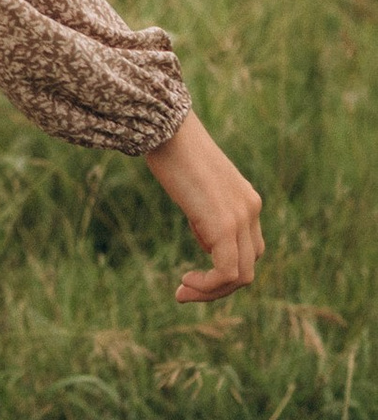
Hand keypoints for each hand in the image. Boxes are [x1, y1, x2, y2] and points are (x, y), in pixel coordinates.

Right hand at [144, 108, 263, 301]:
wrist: (167, 128)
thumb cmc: (172, 149)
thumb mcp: (196, 187)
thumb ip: (207, 213)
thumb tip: (207, 241)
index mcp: (246, 201)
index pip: (248, 249)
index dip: (222, 268)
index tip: (190, 272)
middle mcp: (251, 210)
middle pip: (248, 267)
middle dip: (218, 287)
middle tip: (185, 291)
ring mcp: (242, 218)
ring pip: (242, 276)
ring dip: (212, 291)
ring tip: (183, 291)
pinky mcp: (225, 225)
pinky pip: (227, 272)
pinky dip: (208, 286)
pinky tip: (185, 283)